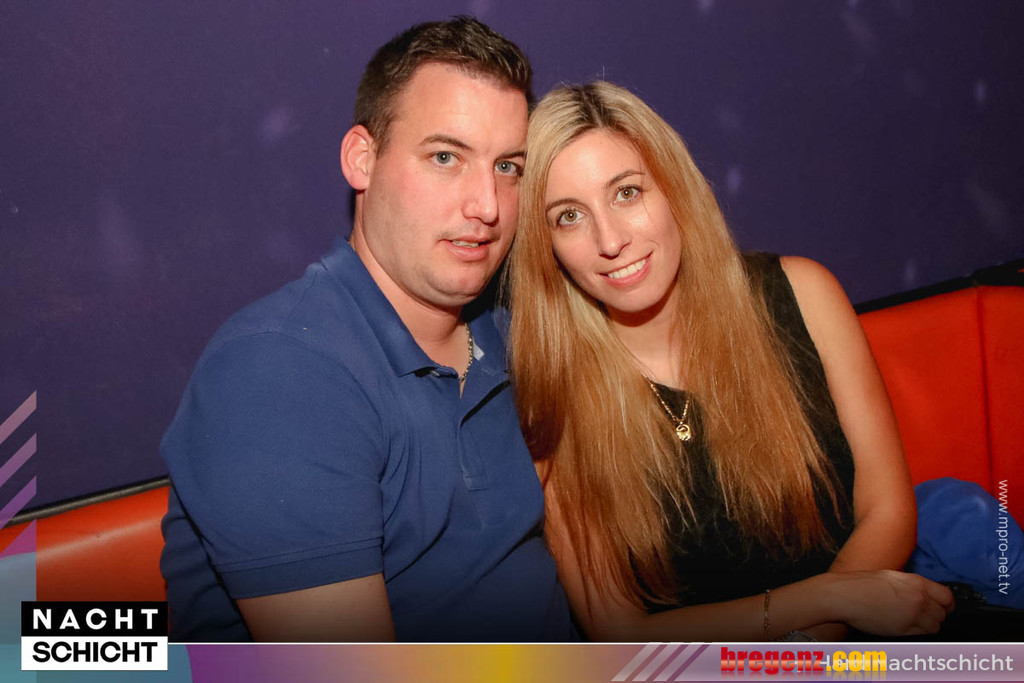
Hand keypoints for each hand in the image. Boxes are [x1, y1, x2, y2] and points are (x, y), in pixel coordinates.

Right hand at [824, 570, 953, 635]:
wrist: (845, 595)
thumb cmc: (862, 584)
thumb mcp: (892, 576)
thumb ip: (912, 585)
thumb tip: (925, 593)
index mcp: (916, 582)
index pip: (948, 597)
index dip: (947, 605)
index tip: (943, 608)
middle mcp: (918, 598)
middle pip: (943, 614)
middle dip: (936, 616)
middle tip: (925, 616)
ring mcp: (912, 615)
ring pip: (935, 627)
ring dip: (928, 626)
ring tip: (912, 622)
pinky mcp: (903, 629)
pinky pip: (921, 634)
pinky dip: (917, 633)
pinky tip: (904, 626)